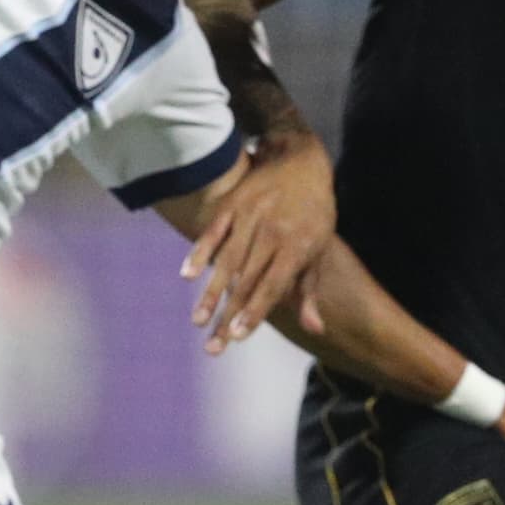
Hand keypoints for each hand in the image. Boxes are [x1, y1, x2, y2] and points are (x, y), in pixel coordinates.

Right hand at [183, 132, 332, 352]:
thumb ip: (309, 290)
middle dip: (228, 315)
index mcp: (297, 247)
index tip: (238, 336)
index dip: (255, 311)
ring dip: (211, 293)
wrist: (300, 159)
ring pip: (227, 261)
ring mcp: (250, 217)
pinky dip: (199, 252)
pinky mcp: (232, 203)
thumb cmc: (313, 211)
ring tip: (197, 320)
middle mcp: (272, 233)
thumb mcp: (319, 248)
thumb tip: (314, 329)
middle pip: (247, 281)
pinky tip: (186, 275)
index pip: (273, 286)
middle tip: (213, 345)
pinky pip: (213, 231)